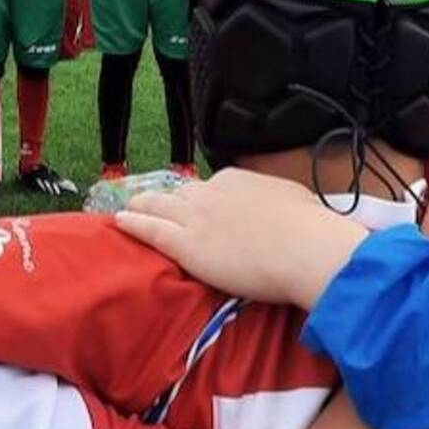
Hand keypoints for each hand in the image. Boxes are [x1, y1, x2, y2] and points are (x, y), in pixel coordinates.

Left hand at [115, 168, 367, 308]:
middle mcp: (210, 193)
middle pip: (179, 195)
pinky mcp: (187, 245)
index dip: (198, 199)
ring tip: (128, 208)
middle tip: (151, 203)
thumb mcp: (292, 200)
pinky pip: (151, 231)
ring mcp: (196, 217)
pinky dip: (134, 224)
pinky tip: (119, 222)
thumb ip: (274, 201)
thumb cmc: (309, 228)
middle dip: (165, 200)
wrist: (306, 247)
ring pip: (159, 207)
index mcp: (234, 180)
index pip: (207, 188)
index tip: (195, 207)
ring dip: (141, 206)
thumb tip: (279, 208)